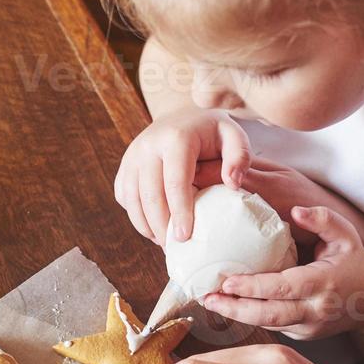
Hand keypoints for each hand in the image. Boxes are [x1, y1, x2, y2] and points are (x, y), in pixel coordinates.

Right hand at [114, 108, 249, 243]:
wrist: (183, 115)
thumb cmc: (213, 132)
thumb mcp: (233, 136)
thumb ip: (240, 158)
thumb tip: (232, 185)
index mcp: (176, 138)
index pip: (175, 182)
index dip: (179, 212)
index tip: (185, 237)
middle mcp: (148, 144)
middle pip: (150, 195)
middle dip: (161, 226)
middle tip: (175, 248)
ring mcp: (132, 154)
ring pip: (131, 199)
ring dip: (146, 225)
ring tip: (163, 243)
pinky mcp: (124, 164)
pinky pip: (123, 196)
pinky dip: (135, 216)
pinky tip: (153, 227)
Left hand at [205, 205, 363, 338]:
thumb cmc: (355, 262)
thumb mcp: (346, 235)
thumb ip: (322, 220)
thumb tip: (295, 211)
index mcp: (323, 283)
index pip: (283, 288)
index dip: (253, 287)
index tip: (227, 281)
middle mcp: (315, 310)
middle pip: (269, 314)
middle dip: (235, 308)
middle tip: (207, 297)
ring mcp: (309, 327)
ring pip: (267, 324)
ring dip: (237, 315)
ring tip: (210, 302)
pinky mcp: (303, 335)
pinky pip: (273, 327)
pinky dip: (250, 318)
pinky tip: (229, 307)